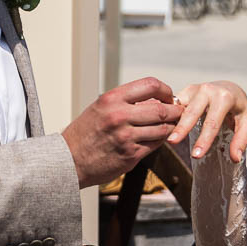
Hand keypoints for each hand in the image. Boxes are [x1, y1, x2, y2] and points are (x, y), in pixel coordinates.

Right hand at [63, 78, 183, 187]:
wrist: (68, 160)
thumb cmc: (84, 134)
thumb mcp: (100, 108)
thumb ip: (125, 102)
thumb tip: (154, 100)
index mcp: (112, 99)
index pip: (150, 85)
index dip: (166, 90)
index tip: (169, 96)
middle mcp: (119, 116)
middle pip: (161, 109)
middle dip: (174, 111)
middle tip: (178, 112)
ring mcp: (126, 137)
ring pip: (162, 129)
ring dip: (170, 127)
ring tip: (171, 126)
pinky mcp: (130, 155)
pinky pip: (155, 145)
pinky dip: (160, 141)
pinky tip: (159, 139)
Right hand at [168, 81, 246, 160]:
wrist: (229, 88)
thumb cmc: (238, 109)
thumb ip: (241, 140)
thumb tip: (235, 158)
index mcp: (225, 97)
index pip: (213, 122)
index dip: (205, 139)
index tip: (196, 155)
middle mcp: (208, 89)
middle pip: (192, 112)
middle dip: (182, 128)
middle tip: (173, 143)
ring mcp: (194, 89)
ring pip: (180, 107)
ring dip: (171, 121)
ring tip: (164, 136)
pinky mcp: (184, 91)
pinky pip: (173, 105)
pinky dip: (167, 115)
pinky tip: (160, 127)